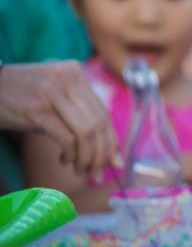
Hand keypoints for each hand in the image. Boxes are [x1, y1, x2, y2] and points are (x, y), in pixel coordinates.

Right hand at [0, 61, 118, 177]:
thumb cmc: (21, 99)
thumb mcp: (54, 98)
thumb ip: (79, 116)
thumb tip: (107, 152)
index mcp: (76, 73)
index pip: (103, 112)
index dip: (112, 140)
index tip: (115, 162)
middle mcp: (69, 79)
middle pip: (100, 123)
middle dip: (102, 154)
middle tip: (98, 174)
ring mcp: (54, 93)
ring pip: (87, 133)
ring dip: (87, 158)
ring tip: (81, 170)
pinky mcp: (39, 110)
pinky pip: (67, 138)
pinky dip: (72, 155)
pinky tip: (65, 160)